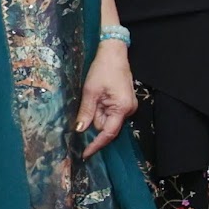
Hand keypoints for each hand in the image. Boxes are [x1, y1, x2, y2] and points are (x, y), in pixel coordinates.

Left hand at [78, 41, 135, 155]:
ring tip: (92, 95)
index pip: (108, 133)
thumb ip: (86, 112)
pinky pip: (110, 112)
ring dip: (97, 113)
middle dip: (94, 121)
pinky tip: (98, 96)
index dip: (96, 144)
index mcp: (121, 108)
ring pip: (107, 119)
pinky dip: (101, 109)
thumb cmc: (103, 70)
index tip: (84, 154)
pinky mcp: (125, 102)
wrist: (114, 54)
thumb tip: (80, 130)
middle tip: (86, 103)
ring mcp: (128, 106)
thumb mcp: (90, 92)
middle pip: (107, 126)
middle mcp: (128, 110)